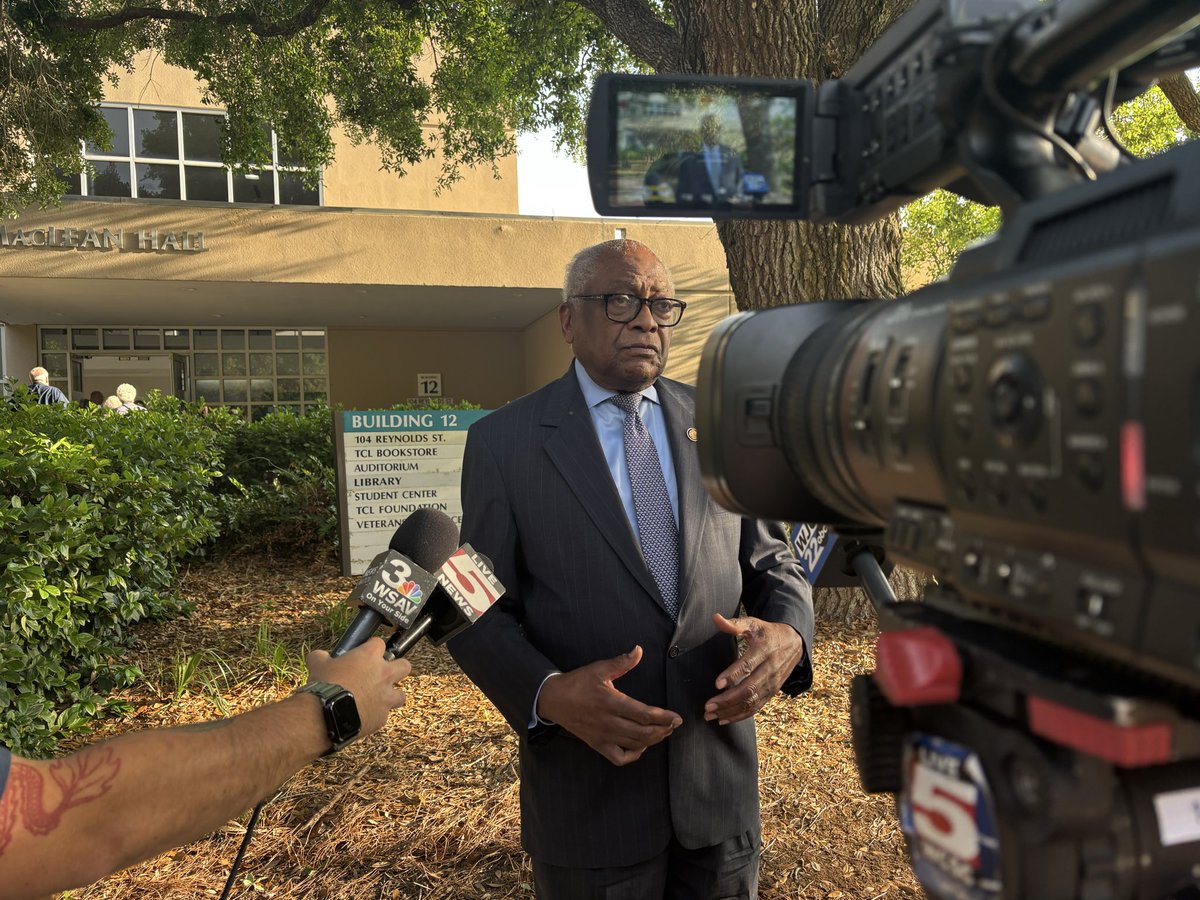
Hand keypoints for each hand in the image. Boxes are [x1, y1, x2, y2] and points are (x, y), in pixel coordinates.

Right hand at [306, 637, 411, 737]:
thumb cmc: (324, 686)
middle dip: (397, 669)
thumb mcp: (318, 664)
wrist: (325, 715)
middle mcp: (383, 675)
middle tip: (383, 674)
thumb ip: (322, 657)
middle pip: (405, 666)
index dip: (372, 647)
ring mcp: (385, 697)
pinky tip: (363, 716)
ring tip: (378, 699)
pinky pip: (383, 715)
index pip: (379, 643)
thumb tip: (319, 656)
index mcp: (369, 656)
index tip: (365, 652)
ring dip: (391, 696)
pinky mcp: (382, 717)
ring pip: (401, 695)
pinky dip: (375, 715)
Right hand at [537, 646, 681, 765]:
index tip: (677, 717)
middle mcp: (608, 722)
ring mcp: (603, 736)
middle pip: (643, 733)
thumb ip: (621, 662)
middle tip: (674, 724)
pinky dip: (634, 755)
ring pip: (635, 744)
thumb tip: (639, 650)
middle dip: (663, 730)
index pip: (643, 714)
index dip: (663, 717)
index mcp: (610, 702)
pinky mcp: (598, 745)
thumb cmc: (577, 683)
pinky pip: (619, 758)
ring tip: (664, 732)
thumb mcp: (598, 669)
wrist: (553, 700)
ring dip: (653, 740)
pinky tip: (641, 746)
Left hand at [704, 614, 804, 725]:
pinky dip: (741, 715)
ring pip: (751, 701)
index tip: (717, 684)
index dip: (733, 675)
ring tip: (712, 715)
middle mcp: (769, 669)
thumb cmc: (767, 633)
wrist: (794, 643)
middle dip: (727, 700)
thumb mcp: (753, 624)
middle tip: (708, 706)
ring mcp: (772, 683)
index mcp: (764, 650)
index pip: (748, 665)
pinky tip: (725, 719)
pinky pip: (756, 707)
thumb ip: (734, 624)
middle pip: (748, 688)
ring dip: (731, 710)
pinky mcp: (772, 692)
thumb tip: (715, 618)